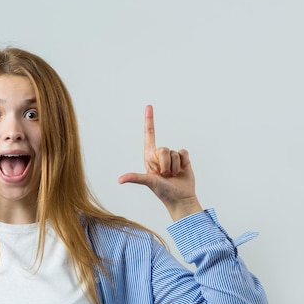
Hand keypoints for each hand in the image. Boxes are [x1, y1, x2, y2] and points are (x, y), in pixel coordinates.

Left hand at [118, 105, 202, 220]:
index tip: (149, 106)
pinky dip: (183, 163)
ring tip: (172, 176)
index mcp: (149, 156)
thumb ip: (135, 178)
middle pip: (163, 149)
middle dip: (165, 164)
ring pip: (174, 152)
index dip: (149, 120)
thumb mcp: (148, 182)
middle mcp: (160, 154)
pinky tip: (182, 171)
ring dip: (174, 166)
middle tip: (164, 175)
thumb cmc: (162, 192)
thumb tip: (120, 180)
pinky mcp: (183, 158)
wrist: (180, 198)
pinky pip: (184, 152)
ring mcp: (171, 156)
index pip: (149, 134)